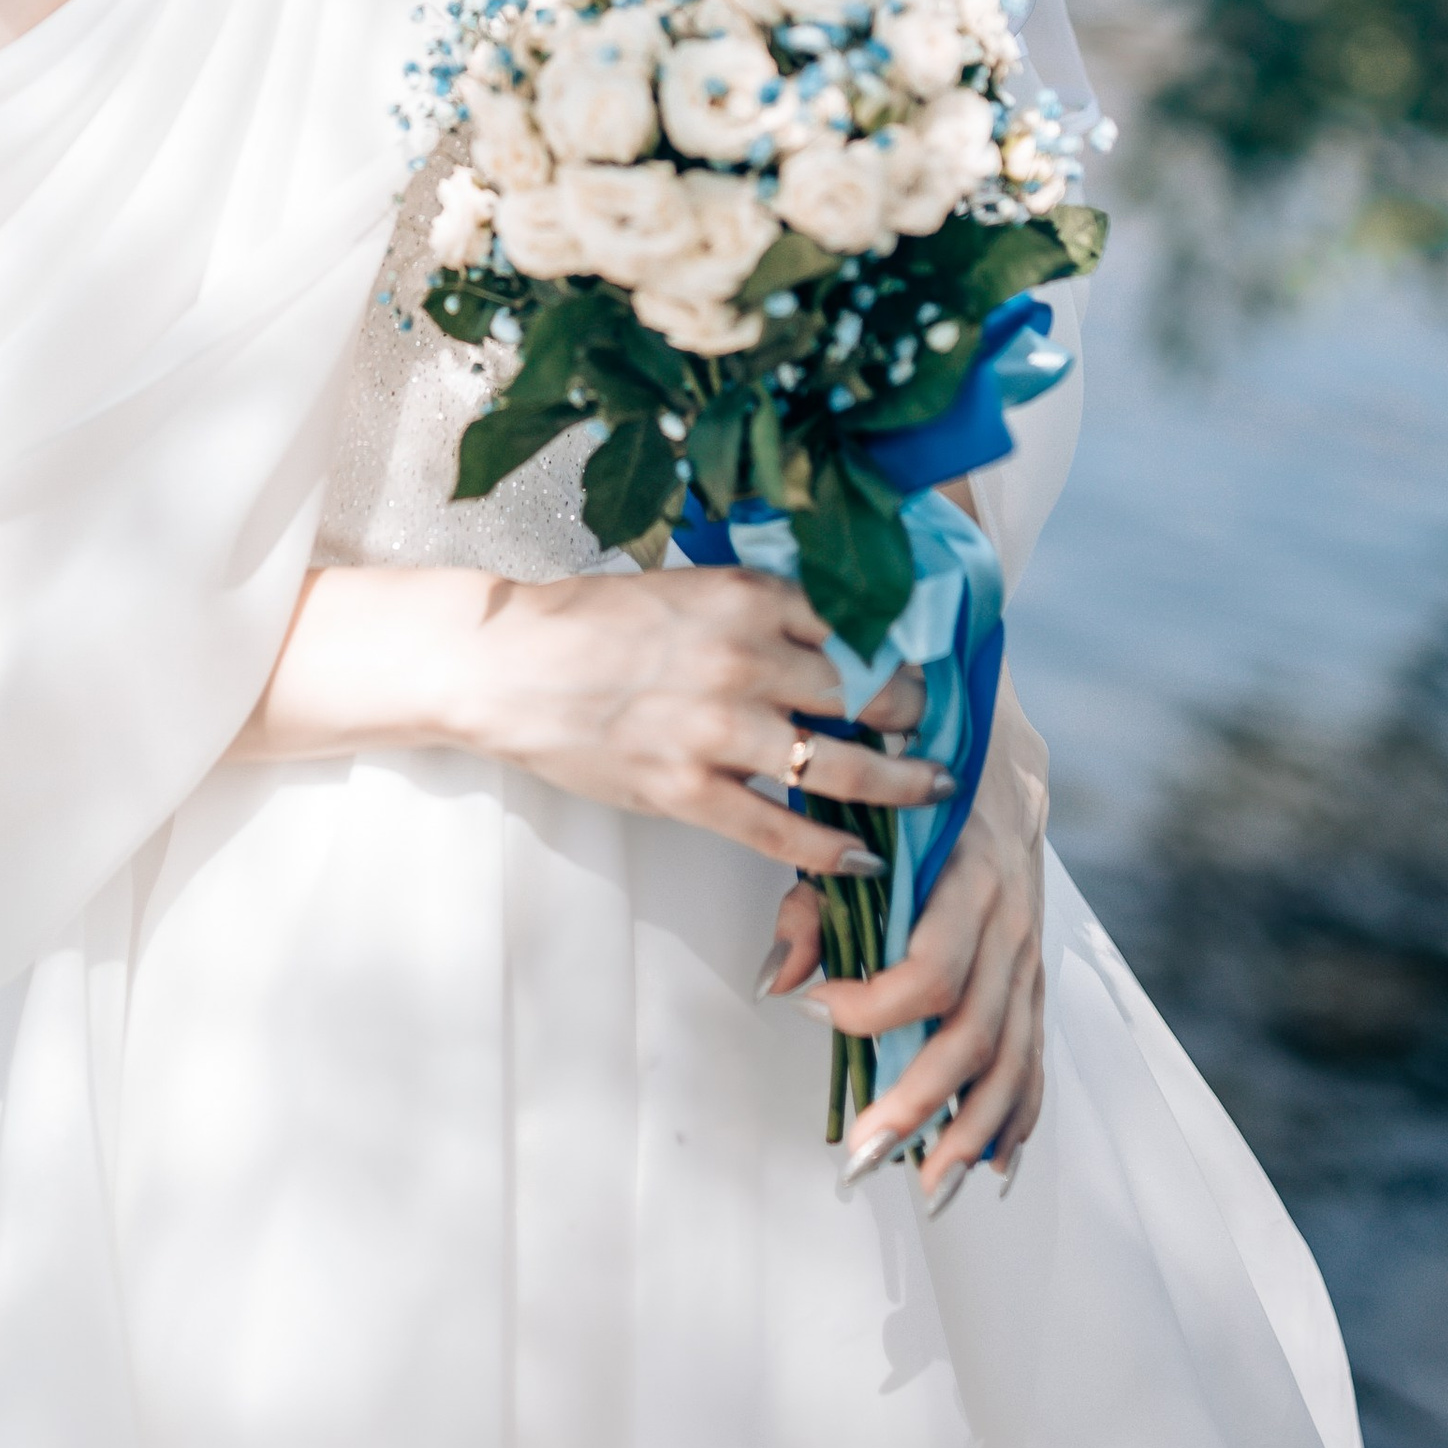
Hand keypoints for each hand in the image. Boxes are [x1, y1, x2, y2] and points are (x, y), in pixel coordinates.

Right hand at [453, 569, 939, 880]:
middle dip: (917, 717)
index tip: (932, 667)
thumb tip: (840, 632)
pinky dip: (833, 851)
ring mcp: (719, 730)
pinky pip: (784, 831)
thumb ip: (761, 608)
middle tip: (940, 730)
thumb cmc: (595, 622)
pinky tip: (863, 858)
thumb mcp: (691, 589)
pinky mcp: (687, 790)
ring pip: (845, 767)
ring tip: (930, 791)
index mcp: (748, 597)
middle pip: (870, 694)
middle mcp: (746, 659)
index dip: (908, 650)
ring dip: (901, 785)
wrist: (508, 664)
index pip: (862, 622)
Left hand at [758, 666, 1049, 1203]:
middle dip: (920, 1103)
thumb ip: (811, 901)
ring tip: (932, 1191)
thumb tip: (776, 984)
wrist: (992, 748)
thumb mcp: (845, 821)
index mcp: (968, 873)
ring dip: (973, 1131)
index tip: (814, 1010)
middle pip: (975, 1032)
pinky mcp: (1036, 973)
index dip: (873, 1005)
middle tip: (865, 1157)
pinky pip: (1036, 1053)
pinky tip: (995, 1165)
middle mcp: (1012, 919)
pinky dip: (1019, 1113)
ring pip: (1013, 1057)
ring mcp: (1031, 951)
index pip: (933, 968)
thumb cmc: (898, 788)